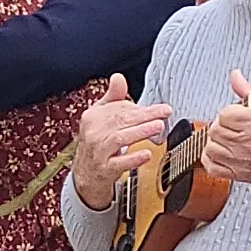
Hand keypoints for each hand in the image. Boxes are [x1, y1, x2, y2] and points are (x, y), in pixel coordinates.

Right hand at [71, 80, 175, 211]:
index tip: (160, 108)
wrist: (85, 173)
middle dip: (145, 116)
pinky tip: (146, 154)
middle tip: (164, 113)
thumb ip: (112, 98)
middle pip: (121, 120)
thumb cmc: (97, 142)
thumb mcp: (100, 117)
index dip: (141, 108)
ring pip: (120, 138)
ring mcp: (98, 152)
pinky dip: (133, 158)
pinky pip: (119, 163)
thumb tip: (118, 77)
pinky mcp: (104, 169)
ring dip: (141, 132)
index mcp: (93, 117)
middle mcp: (93, 133)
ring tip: (158, 127)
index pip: (119, 109)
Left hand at [199, 69, 250, 187]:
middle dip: (225, 127)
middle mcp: (246, 145)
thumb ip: (248, 92)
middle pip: (216, 129)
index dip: (232, 113)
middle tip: (237, 128)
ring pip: (210, 147)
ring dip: (219, 143)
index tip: (239, 115)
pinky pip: (211, 166)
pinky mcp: (237, 175)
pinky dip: (214, 160)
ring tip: (232, 141)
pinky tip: (225, 154)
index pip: (225, 113)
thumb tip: (236, 76)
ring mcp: (239, 161)